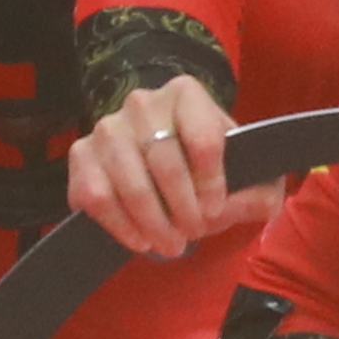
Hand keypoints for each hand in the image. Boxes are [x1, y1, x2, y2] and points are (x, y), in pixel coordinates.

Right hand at [64, 77, 282, 258]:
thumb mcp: (243, 173)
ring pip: (128, 182)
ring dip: (152, 222)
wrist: (161, 161)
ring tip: (169, 244)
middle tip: (192, 235)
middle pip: (164, 162)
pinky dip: (119, 226)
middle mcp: (142, 101)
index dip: (212, 182)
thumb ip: (258, 190)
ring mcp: (106, 126)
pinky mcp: (80, 154)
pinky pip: (94, 196)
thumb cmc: (207, 167)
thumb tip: (253, 204)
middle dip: (181, 209)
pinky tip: (139, 239)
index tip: (216, 211)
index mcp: (186, 94)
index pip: (203, 138)